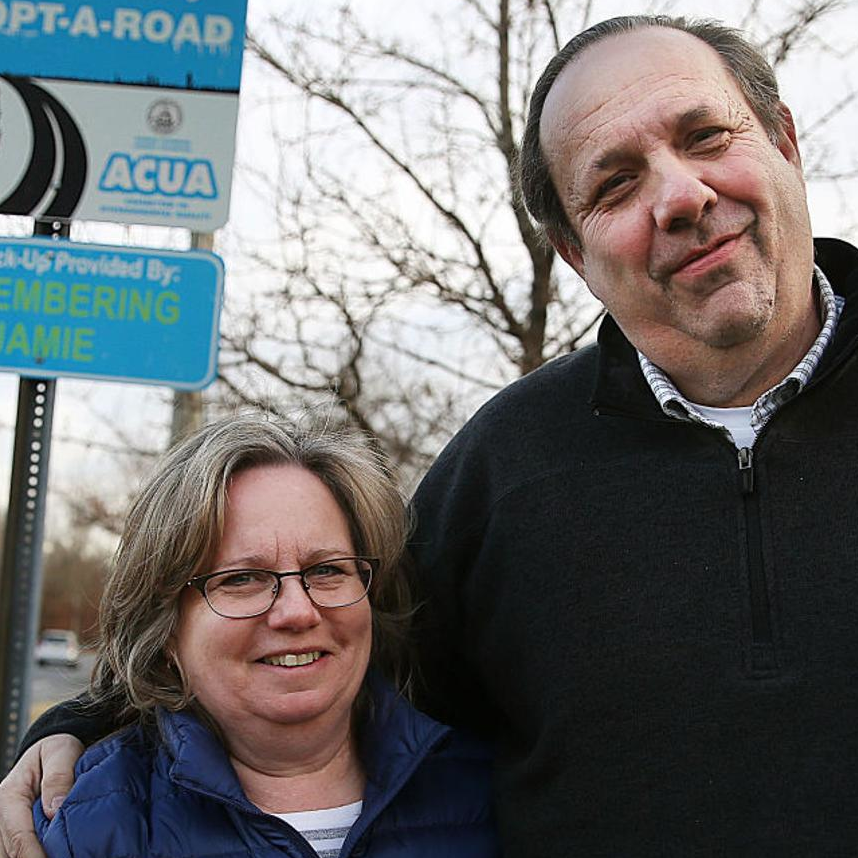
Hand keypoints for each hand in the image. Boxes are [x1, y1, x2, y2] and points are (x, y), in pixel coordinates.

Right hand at [0, 734, 83, 857]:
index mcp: (9, 795)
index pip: (19, 836)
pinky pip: (16, 851)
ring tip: (59, 854)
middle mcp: (1, 814)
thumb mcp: (61, 752)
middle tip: (64, 857)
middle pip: (12, 852)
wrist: (51, 751)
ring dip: (34, 856)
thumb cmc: (56, 751)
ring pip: (11, 854)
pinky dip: (33, 853)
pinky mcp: (12, 832)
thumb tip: (54, 809)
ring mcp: (4, 826)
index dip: (36, 855)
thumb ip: (58, 777)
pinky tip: (52, 852)